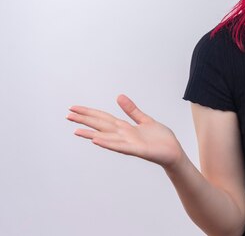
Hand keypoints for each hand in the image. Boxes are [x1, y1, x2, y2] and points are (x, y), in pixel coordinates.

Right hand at [67, 94, 182, 168]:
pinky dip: (108, 143)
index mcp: (125, 127)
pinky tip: (97, 140)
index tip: (74, 108)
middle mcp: (123, 135)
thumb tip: (119, 96)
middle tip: (67, 115)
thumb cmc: (160, 139)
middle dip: (85, 120)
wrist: (173, 152)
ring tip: (76, 130)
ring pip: (107, 137)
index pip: (103, 118)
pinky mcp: (137, 150)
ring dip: (92, 135)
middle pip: (101, 125)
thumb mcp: (145, 120)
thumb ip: (131, 110)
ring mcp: (129, 143)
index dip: (89, 113)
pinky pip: (120, 146)